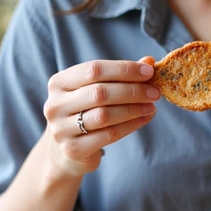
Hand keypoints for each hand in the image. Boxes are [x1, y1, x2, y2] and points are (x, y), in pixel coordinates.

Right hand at [44, 56, 159, 176]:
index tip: (149, 72)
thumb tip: (148, 61)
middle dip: (133, 91)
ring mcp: (61, 129)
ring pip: (105, 115)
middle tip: (155, 92)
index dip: (124, 69)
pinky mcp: (73, 149)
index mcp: (59, 82)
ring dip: (134, 109)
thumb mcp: (97, 89)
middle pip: (100, 92)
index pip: (94, 69)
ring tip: (152, 106)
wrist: (66, 149)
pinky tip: (144, 119)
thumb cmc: (85, 111)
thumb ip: (120, 75)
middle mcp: (55, 104)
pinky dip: (130, 126)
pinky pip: (108, 135)